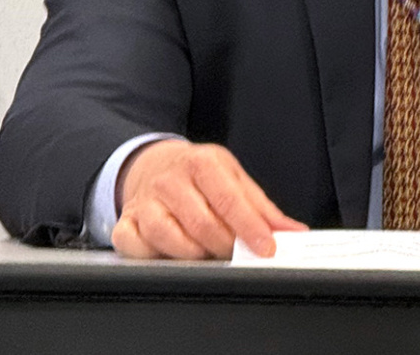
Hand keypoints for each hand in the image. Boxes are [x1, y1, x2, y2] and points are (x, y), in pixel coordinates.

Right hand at [110, 140, 306, 258]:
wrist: (153, 163)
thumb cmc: (199, 175)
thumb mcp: (233, 178)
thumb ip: (263, 208)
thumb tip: (294, 232)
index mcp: (201, 163)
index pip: (228, 200)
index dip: (250, 227)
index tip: (267, 248)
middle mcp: (170, 180)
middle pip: (202, 224)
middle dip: (226, 246)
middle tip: (238, 254)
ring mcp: (145, 202)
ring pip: (169, 238)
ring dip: (194, 254)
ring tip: (207, 252)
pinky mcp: (125, 222)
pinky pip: (135, 248)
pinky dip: (154, 257)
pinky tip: (170, 254)